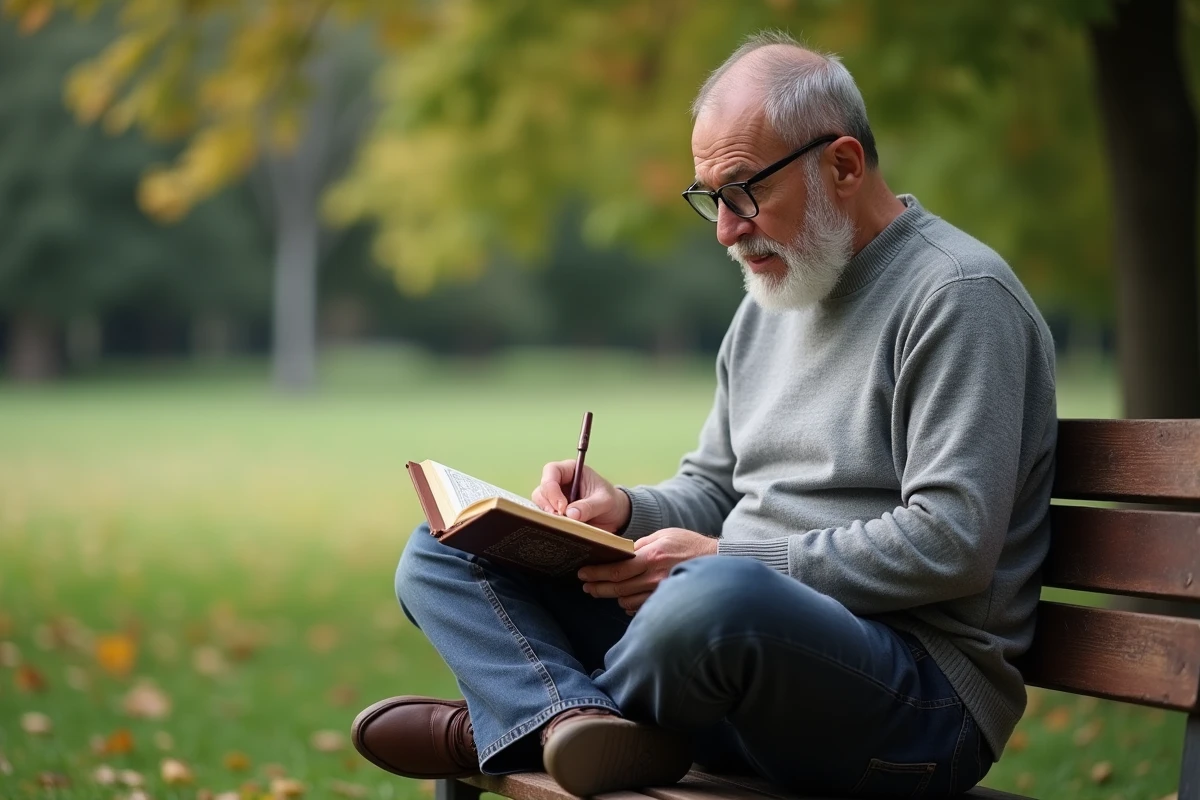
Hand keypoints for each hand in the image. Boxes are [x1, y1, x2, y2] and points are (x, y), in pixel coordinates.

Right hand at [532, 461, 631, 532]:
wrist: (613, 515)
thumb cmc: (610, 501)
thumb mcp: (605, 502)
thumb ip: (589, 506)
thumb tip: (570, 513)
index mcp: (571, 470)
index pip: (552, 470)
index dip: (552, 487)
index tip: (562, 506)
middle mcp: (559, 482)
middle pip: (542, 488)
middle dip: (548, 504)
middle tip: (560, 518)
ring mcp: (555, 498)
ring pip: (540, 503)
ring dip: (547, 514)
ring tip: (562, 524)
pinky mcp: (555, 512)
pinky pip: (545, 516)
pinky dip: (550, 522)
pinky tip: (561, 528)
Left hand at [577, 527, 718, 613]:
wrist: (717, 560)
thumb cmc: (689, 544)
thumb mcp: (664, 535)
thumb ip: (641, 544)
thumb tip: (620, 552)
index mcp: (652, 557)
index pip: (617, 569)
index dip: (597, 574)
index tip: (583, 574)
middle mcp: (655, 577)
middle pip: (618, 588)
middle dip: (598, 588)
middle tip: (585, 587)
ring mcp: (662, 592)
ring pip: (627, 601)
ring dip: (612, 597)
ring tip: (601, 591)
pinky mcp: (667, 601)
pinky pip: (641, 608)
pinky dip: (629, 605)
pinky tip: (624, 599)